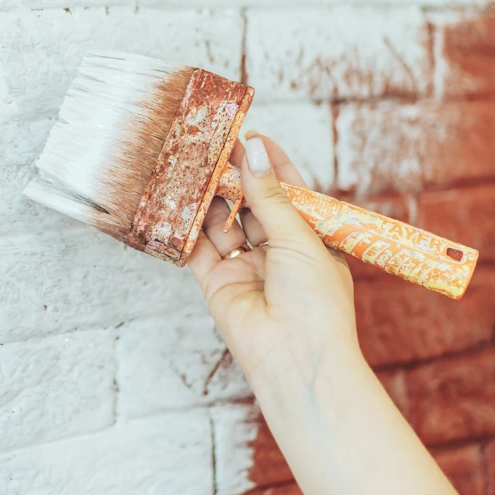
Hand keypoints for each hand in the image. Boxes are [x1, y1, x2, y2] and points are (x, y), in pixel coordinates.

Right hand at [187, 132, 358, 384]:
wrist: (297, 357)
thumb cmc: (316, 301)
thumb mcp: (298, 237)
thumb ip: (269, 195)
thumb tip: (253, 152)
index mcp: (307, 239)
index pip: (288, 193)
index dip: (270, 165)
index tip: (252, 137)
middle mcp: (275, 251)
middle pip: (250, 203)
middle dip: (235, 175)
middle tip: (215, 145)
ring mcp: (245, 266)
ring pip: (222, 222)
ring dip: (210, 196)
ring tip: (194, 165)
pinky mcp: (216, 281)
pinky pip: (198, 248)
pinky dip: (187, 226)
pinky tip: (178, 199)